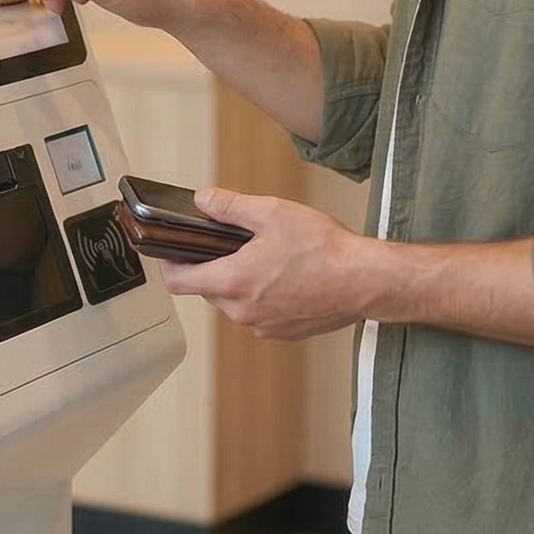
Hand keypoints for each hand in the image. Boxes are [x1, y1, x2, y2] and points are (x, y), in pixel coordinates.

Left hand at [159, 188, 376, 340]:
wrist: (365, 281)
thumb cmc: (325, 250)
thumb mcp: (272, 213)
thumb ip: (230, 207)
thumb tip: (203, 200)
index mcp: (234, 281)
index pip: (178, 281)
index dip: (168, 263)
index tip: (169, 250)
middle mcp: (243, 311)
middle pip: (207, 288)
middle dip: (213, 265)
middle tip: (231, 243)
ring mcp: (262, 326)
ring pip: (234, 302)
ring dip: (239, 281)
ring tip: (264, 257)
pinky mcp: (283, 333)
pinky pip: (257, 314)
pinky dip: (261, 296)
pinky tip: (283, 276)